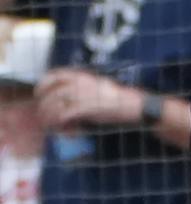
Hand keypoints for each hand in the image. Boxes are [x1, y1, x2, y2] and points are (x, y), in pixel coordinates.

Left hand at [36, 69, 152, 132]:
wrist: (138, 106)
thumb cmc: (119, 100)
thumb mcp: (98, 87)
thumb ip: (80, 89)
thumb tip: (64, 101)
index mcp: (83, 76)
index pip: (54, 75)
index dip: (42, 85)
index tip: (40, 95)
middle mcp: (81, 83)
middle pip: (51, 92)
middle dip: (43, 106)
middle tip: (44, 117)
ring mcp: (84, 95)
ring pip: (55, 104)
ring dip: (49, 117)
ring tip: (52, 126)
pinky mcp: (88, 108)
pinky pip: (65, 115)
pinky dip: (61, 123)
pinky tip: (65, 129)